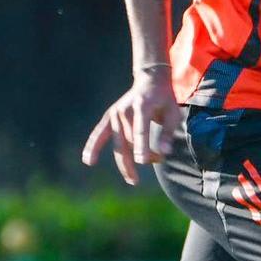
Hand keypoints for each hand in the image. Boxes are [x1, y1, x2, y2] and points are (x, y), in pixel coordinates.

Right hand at [81, 66, 179, 185]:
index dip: (142, 146)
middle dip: (138, 158)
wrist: (150, 80)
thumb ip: (168, 133)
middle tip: (145, 174)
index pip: (141, 130)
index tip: (143, 162)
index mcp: (142, 106)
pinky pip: (99, 134)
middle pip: (128, 141)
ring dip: (125, 162)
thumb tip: (165, 153)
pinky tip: (88, 161)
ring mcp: (115, 113)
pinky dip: (92, 146)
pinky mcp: (109, 117)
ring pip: (118, 143)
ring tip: (133, 180)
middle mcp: (125, 110)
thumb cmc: (164, 99)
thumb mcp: (172, 112)